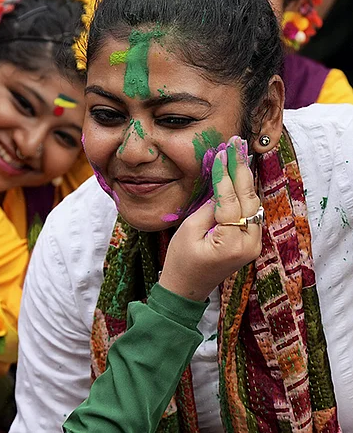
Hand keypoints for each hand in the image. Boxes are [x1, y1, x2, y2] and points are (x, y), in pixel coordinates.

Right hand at [159, 136, 261, 301]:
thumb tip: (221, 187)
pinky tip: (241, 176)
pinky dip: (245, 193)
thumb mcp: (188, 230)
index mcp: (231, 243)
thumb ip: (208, 208)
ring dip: (245, 179)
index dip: (225, 175)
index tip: (222, 152)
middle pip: (248, 199)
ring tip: (240, 154)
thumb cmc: (180, 261)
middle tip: (236, 145)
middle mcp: (249, 244)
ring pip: (253, 204)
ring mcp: (252, 245)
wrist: (186, 289)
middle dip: (241, 170)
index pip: (229, 200)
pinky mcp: (250, 243)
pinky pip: (250, 213)